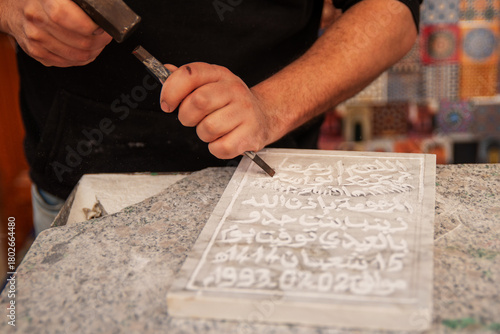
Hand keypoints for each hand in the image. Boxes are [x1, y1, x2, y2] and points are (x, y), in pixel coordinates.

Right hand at [0, 0, 111, 66]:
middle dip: (100, 41)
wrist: (12, 7)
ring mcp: (36, 38)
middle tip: (105, 35)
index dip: (95, 27)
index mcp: (46, 0)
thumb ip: (79, 2)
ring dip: (94, 51)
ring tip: (97, 42)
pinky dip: (82, 58)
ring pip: (78, 56)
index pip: (77, 22)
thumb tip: (100, 10)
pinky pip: (68, 63)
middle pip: (82, 42)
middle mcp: (38, 19)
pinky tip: (84, 49)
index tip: (104, 26)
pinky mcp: (36, 52)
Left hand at [160, 63, 278, 159]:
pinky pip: (221, 147)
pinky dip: (217, 148)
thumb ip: (188, 79)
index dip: (171, 91)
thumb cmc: (232, 102)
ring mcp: (245, 112)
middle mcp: (234, 90)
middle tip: (192, 120)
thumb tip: (165, 71)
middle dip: (187, 116)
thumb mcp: (211, 83)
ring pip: (208, 128)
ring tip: (213, 130)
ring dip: (203, 134)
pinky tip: (224, 140)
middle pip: (198, 102)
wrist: (265, 115)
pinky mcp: (251, 135)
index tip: (167, 104)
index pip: (189, 74)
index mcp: (219, 74)